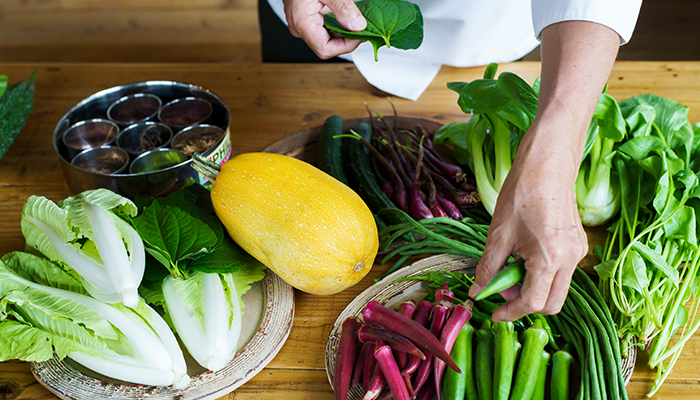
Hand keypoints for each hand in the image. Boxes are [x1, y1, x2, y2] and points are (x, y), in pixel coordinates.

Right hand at [282, 0, 366, 58]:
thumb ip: (343, 8)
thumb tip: (358, 26)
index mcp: (302, 22)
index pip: (325, 49)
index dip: (345, 46)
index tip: (360, 36)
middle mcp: (300, 27)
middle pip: (327, 46)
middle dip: (346, 40)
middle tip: (362, 29)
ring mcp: (303, 24)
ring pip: (327, 39)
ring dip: (344, 33)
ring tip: (356, 22)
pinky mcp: (307, 19)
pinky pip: (324, 29)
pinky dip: (338, 26)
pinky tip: (347, 18)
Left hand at [468, 117, 587, 321]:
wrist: (548, 164)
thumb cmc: (522, 192)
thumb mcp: (498, 233)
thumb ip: (488, 266)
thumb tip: (477, 290)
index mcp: (549, 259)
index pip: (532, 303)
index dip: (510, 312)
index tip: (492, 312)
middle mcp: (571, 260)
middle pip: (551, 304)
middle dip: (524, 303)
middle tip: (500, 287)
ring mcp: (578, 253)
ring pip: (558, 290)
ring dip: (533, 288)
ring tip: (510, 265)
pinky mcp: (579, 245)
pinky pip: (562, 273)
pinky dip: (542, 274)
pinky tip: (524, 255)